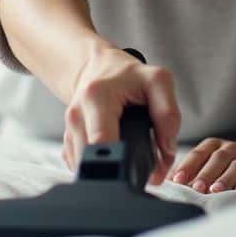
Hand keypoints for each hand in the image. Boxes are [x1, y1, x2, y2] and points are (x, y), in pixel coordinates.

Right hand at [63, 46, 180, 185]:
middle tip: (141, 164)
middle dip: (119, 170)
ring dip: (110, 170)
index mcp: (96, 98)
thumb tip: (167, 151)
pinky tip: (113, 154)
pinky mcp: (67, 140)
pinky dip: (100, 166)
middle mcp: (76, 115)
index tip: (140, 169)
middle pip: (92, 162)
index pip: (102, 143)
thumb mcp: (157, 81)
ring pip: (86, 168)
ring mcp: (68, 129)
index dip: (122, 163)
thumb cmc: (127, 75)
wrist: (97, 66)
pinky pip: (80, 165)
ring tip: (128, 156)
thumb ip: (168, 114)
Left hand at [170, 137, 235, 192]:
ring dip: (226, 178)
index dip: (188, 166)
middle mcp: (231, 149)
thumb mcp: (209, 162)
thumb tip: (163, 182)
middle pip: (218, 158)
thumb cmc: (227, 163)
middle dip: (206, 173)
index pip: (199, 153)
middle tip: (196, 187)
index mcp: (214, 146)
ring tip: (216, 191)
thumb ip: (189, 171)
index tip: (177, 180)